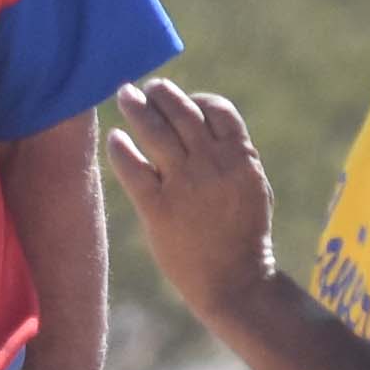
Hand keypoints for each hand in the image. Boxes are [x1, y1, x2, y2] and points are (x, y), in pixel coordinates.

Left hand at [104, 80, 277, 324]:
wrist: (235, 281)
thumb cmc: (244, 233)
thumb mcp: (253, 185)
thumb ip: (233, 154)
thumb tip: (202, 121)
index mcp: (240, 157)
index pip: (216, 108)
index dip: (196, 99)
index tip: (183, 101)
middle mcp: (212, 165)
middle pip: (181, 112)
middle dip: (161, 93)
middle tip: (146, 88)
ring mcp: (184, 186)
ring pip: (155, 131)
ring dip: (137, 107)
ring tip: (126, 95)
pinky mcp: (158, 209)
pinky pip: (133, 167)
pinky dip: (122, 147)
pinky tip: (116, 138)